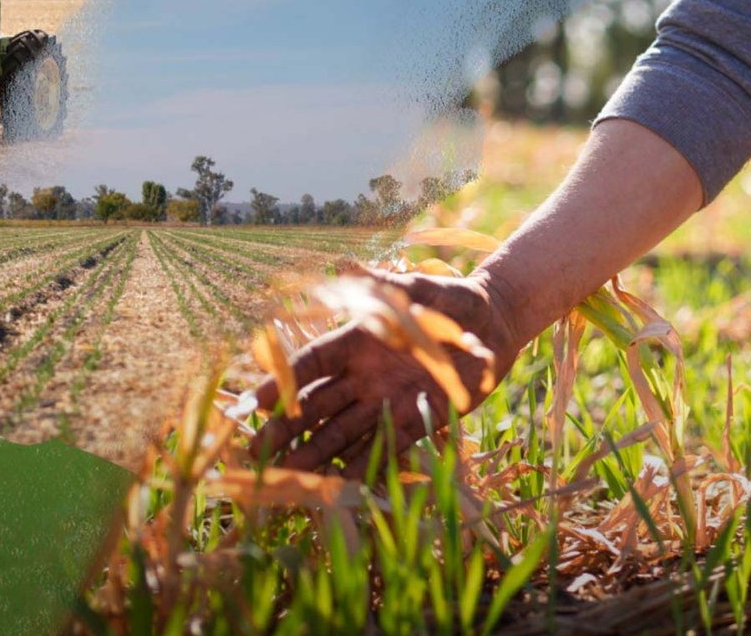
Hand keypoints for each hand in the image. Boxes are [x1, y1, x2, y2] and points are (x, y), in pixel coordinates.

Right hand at [250, 271, 522, 477]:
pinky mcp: (415, 421)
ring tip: (287, 476)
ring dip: (315, 454)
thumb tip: (346, 263)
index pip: (311, 364)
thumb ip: (387, 286)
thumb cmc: (454, 300)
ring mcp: (386, 401)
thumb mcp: (421, 290)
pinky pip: (383, 447)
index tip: (256, 403)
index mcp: (356, 340)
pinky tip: (338, 486)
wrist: (495, 325)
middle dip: (285, 428)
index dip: (282, 382)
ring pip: (341, 432)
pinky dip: (362, 467)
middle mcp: (363, 375)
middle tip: (256, 451)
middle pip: (316, 405)